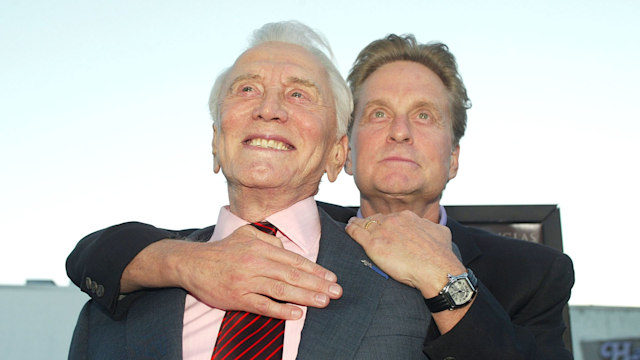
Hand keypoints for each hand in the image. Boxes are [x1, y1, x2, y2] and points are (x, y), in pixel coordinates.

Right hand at [123, 224, 341, 319]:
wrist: (192, 263)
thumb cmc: (222, 250)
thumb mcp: (246, 235)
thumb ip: (269, 240)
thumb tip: (289, 250)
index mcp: (261, 247)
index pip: (294, 260)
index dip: (315, 269)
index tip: (332, 277)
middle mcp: (256, 262)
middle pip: (292, 274)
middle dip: (317, 284)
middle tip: (336, 292)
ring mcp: (247, 281)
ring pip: (281, 289)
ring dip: (305, 296)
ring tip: (323, 302)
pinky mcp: (237, 297)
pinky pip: (262, 305)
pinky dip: (281, 310)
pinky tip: (297, 313)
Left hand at [345, 210, 464, 297]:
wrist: (436, 269)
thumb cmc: (440, 255)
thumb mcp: (441, 232)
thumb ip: (431, 227)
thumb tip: (431, 228)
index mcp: (408, 217)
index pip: (391, 217)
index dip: (385, 222)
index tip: (383, 227)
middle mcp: (393, 220)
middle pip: (376, 219)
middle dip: (371, 223)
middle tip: (367, 228)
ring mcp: (382, 231)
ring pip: (364, 223)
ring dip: (357, 224)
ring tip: (352, 225)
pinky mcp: (373, 244)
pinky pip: (355, 232)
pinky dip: (350, 230)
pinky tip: (347, 230)